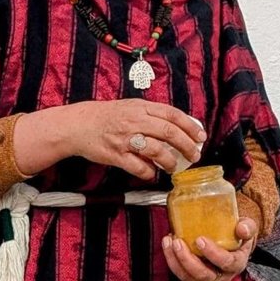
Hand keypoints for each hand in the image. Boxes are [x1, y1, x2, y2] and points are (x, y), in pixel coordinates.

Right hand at [12, 99, 204, 183]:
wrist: (79, 125)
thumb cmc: (107, 116)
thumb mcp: (131, 107)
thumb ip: (152, 114)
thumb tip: (177, 125)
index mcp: (141, 107)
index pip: (172, 115)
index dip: (190, 126)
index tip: (200, 136)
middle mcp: (135, 121)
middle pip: (169, 132)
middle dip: (187, 146)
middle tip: (194, 155)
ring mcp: (125, 139)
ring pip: (156, 150)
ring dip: (170, 161)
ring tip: (174, 167)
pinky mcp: (116, 155)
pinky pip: (138, 167)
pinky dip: (149, 172)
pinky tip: (152, 173)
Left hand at [163, 216, 256, 280]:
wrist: (233, 241)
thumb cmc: (239, 235)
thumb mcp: (248, 228)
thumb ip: (248, 227)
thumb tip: (242, 228)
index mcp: (237, 263)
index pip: (226, 262)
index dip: (213, 253)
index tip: (200, 240)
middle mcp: (222, 274)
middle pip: (203, 274)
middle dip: (188, 260)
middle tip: (178, 242)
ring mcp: (206, 277)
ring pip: (188, 277)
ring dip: (176, 260)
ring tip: (169, 241)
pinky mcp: (194, 275)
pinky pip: (181, 272)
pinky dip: (171, 259)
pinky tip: (167, 243)